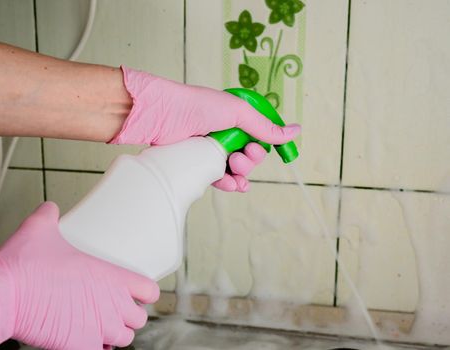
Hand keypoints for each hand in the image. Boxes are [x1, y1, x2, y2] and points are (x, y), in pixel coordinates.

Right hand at [0, 202, 158, 349]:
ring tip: (102, 325)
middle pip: (139, 318)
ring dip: (115, 333)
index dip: (145, 292)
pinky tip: (87, 339)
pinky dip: (98, 348)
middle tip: (115, 309)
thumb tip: (49, 209)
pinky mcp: (81, 345)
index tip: (138, 292)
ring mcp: (99, 328)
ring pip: (125, 338)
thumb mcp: (41, 229)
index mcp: (111, 277)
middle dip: (129, 315)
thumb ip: (49, 216)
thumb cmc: (25, 265)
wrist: (5, 294)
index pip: (150, 290)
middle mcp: (112, 304)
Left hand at [109, 66, 300, 191]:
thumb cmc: (198, 106)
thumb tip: (296, 131)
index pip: (260, 137)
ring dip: (241, 174)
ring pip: (237, 170)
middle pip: (251, 156)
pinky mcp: (199, 163)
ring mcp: (212, 149)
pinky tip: (232, 185)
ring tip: (233, 167)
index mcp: (237, 118)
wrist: (162, 116)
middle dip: (251, 160)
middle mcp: (226, 133)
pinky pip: (220, 179)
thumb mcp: (238, 112)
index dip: (265, 146)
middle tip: (242, 155)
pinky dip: (229, 184)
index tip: (267, 150)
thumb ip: (265, 126)